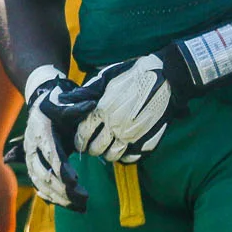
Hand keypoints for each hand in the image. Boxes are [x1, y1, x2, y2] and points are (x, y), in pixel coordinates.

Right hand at [3, 71, 90, 211]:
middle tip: (84, 198)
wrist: (40, 102)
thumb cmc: (57, 103)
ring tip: (80, 206)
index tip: (75, 181)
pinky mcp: (32, 164)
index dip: (62, 169)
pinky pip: (38, 185)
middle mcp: (32, 146)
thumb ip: (76, 107)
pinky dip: (51, 197)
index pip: (51, 154)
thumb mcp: (65, 103)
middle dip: (63, 189)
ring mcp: (30, 156)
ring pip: (40, 182)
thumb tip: (90, 105)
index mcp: (41, 131)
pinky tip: (66, 205)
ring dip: (59, 197)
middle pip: (44, 173)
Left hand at [61, 52, 187, 163]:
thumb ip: (86, 92)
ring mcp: (133, 135)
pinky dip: (126, 156)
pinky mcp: (148, 140)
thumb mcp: (106, 77)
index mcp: (103, 110)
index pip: (83, 134)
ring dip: (108, 153)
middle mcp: (116, 125)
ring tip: (109, 146)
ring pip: (113, 156)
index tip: (81, 141)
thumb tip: (65, 100)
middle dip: (92, 148)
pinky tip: (125, 148)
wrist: (166, 77)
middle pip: (96, 149)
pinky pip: (132, 157)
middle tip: (94, 144)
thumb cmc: (133, 74)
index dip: (79, 140)